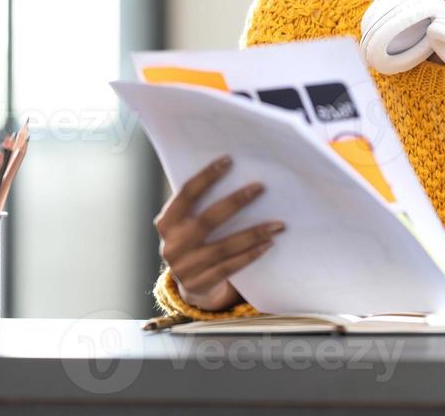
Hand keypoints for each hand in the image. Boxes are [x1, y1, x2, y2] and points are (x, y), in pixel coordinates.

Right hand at [154, 155, 283, 311]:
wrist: (190, 284)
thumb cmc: (195, 241)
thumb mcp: (188, 224)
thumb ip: (201, 205)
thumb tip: (238, 174)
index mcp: (166, 223)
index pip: (186, 194)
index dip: (206, 176)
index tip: (229, 160)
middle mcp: (171, 246)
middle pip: (208, 220)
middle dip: (236, 202)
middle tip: (260, 187)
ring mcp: (184, 268)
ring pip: (224, 247)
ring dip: (254, 233)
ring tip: (278, 223)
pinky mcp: (200, 285)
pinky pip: (230, 267)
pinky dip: (251, 254)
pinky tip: (269, 244)